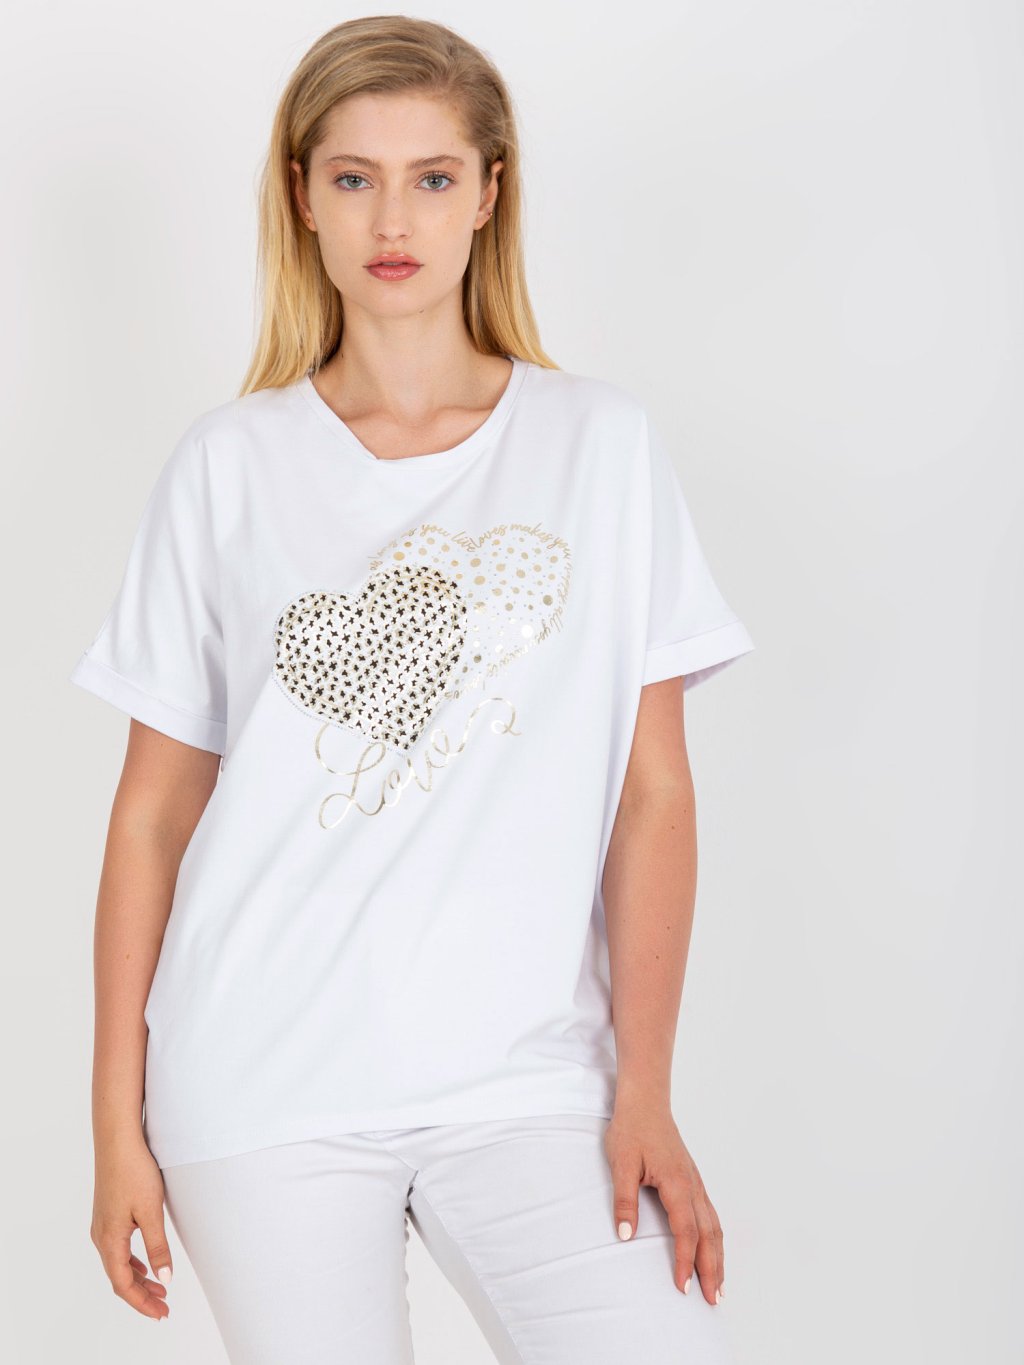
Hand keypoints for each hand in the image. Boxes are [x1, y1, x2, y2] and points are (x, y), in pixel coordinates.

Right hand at [91, 1130, 172, 1320]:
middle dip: (141, 1295)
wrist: (117, 1140)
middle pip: (119, 1277)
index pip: (123, 1285)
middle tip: (164, 1307)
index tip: (162, 1313)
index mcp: (109, 1240)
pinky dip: (132, 1262)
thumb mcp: (151, 1211)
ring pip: (118, 1263)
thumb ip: (158, 1246)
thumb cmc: (134, 1171)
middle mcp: (101, 1236)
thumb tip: (164, 1279)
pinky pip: (117, 1249)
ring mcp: (102, 1225)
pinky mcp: (107, 1214)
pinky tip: (144, 1263)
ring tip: (159, 1289)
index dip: (142, 1303)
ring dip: (138, 1279)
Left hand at [603, 1102, 723, 1303]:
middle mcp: (693, 1185)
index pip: (686, 1232)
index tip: (683, 1288)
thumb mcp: (622, 1162)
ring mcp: (696, 1182)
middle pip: (709, 1235)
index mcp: (677, 1183)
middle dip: (712, 1270)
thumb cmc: (632, 1128)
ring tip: (720, 1287)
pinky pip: (711, 1215)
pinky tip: (714, 1250)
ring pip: (714, 1226)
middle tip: (714, 1302)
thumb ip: (625, 1199)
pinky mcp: (693, 1180)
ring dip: (718, 1258)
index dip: (685, 1262)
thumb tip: (625, 1235)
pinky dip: (716, 1239)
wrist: (645, 1100)